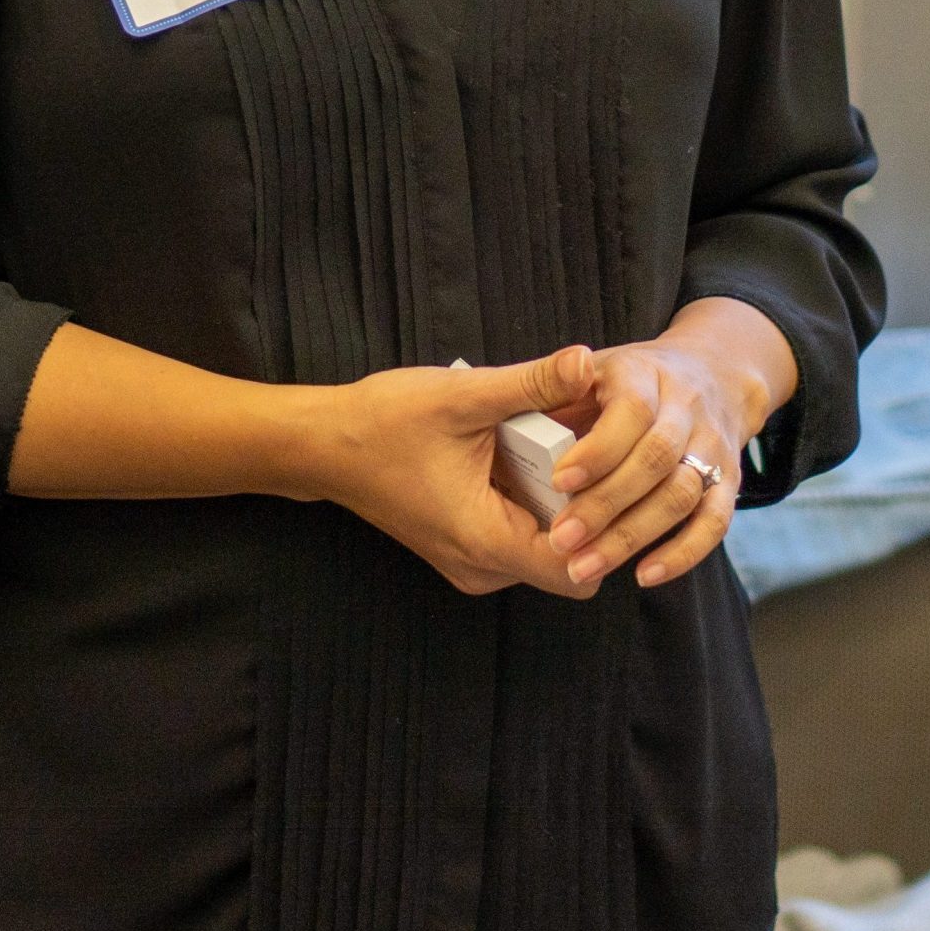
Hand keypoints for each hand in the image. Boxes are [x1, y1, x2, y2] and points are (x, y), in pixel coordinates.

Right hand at [310, 346, 597, 598]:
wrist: (323, 445)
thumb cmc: (383, 423)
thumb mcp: (462, 396)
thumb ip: (531, 383)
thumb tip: (587, 361)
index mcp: (484, 541)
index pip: (576, 569)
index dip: (601, 524)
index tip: (606, 474)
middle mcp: (481, 568)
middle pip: (567, 559)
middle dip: (583, 507)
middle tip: (579, 449)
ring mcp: (472, 563)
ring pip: (545, 550)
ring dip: (556, 503)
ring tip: (551, 447)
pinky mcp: (464, 549)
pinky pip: (519, 538)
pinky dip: (531, 503)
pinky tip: (522, 456)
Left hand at [544, 300, 796, 592]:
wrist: (711, 373)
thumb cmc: (629, 381)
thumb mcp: (591, 371)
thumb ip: (556, 395)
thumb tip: (513, 430)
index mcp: (643, 372)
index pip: (631, 410)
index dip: (598, 450)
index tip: (559, 482)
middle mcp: (686, 405)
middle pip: (657, 458)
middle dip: (607, 504)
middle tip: (562, 541)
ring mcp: (712, 443)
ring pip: (684, 493)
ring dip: (634, 536)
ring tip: (586, 568)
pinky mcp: (729, 478)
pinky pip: (716, 521)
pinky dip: (683, 553)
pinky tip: (643, 575)